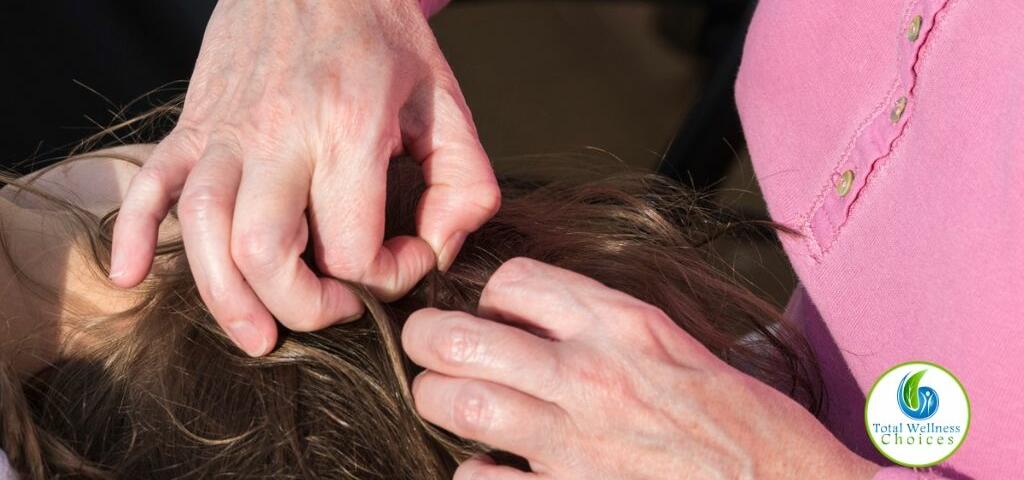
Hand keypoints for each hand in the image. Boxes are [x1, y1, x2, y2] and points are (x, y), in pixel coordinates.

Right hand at [109, 0, 498, 355]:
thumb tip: (438, 249)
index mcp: (348, 127)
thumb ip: (465, 183)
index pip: (354, 248)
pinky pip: (148, 185)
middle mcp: (280, 133)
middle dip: (302, 307)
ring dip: (225, 298)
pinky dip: (130, 236)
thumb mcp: (448, 100)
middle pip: (265, 253)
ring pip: (202, 231)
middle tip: (336, 309)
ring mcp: (226, 129)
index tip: (406, 259)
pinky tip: (132, 276)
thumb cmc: (383, 34)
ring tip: (257, 335)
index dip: (386, 279)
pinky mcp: (194, 123)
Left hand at [402, 258, 879, 478]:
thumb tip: (547, 324)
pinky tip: (492, 470)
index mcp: (626, 325)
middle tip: (430, 350)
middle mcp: (593, 374)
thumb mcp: (685, 351)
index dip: (491, 294)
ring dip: (440, 401)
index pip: (515, 280)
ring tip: (449, 405)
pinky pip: (480, 479)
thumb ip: (612, 331)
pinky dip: (474, 473)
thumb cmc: (750, 428)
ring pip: (458, 402)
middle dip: (429, 340)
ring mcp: (578, 442)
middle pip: (461, 336)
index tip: (492, 314)